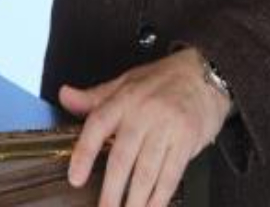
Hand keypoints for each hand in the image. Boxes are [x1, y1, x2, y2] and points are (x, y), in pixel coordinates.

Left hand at [58, 48, 230, 206]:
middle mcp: (143, 114)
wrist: (205, 74)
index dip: (83, 154)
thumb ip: (94, 97)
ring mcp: (166, 128)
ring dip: (135, 199)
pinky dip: (161, 195)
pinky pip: (171, 174)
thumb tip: (65, 96)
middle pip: (122, 157)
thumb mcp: (125, 82)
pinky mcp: (187, 141)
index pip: (96, 127)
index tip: (76, 178)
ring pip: (146, 171)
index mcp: (123, 99)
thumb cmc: (163, 80)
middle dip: (111, 190)